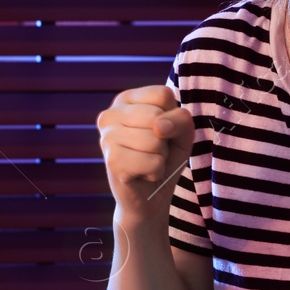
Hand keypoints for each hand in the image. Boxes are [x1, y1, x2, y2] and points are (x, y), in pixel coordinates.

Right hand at [96, 86, 194, 226]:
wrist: (150, 195)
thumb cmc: (165, 157)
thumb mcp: (182, 132)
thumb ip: (180, 119)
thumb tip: (159, 126)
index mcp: (125, 99)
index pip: (163, 94)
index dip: (172, 117)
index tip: (162, 131)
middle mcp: (110, 114)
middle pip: (157, 117)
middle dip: (166, 140)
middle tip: (153, 151)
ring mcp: (107, 137)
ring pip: (155, 140)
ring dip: (160, 157)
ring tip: (147, 162)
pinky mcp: (111, 161)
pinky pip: (152, 162)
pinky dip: (155, 172)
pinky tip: (142, 174)